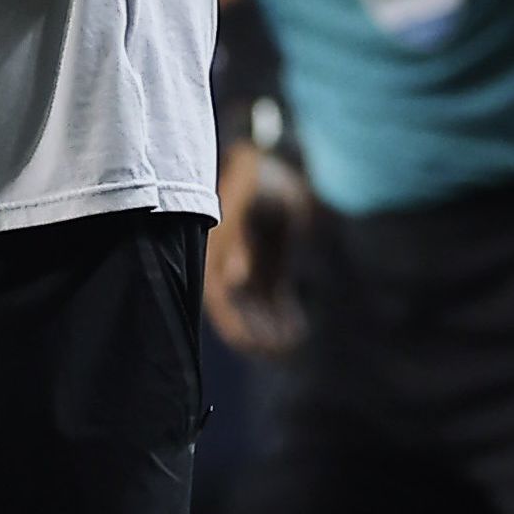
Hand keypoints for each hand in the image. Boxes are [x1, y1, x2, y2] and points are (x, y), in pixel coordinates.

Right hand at [203, 151, 308, 354]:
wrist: (277, 162)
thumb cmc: (258, 180)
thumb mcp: (249, 205)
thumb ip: (238, 242)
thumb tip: (232, 279)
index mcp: (215, 258)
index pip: (221, 305)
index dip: (236, 329)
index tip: (256, 345)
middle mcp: (228, 269)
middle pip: (238, 314)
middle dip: (256, 335)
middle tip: (281, 351)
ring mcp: (249, 270)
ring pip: (257, 311)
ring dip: (271, 329)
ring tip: (293, 342)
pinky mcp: (269, 268)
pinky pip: (274, 300)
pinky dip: (284, 316)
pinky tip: (299, 329)